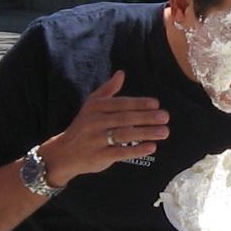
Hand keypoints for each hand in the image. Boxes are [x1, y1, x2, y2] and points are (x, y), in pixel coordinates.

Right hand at [40, 71, 168, 185]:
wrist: (64, 153)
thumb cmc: (84, 126)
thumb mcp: (91, 106)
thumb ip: (107, 90)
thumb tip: (121, 73)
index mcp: (95, 108)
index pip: (120, 103)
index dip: (138, 103)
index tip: (156, 104)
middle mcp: (94, 122)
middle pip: (125, 119)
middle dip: (147, 117)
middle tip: (165, 117)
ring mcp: (96, 140)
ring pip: (124, 135)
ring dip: (146, 133)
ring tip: (164, 132)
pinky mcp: (99, 156)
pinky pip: (120, 152)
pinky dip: (136, 150)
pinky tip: (152, 147)